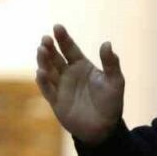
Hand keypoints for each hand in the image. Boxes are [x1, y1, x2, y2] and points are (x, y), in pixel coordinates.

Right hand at [34, 23, 124, 144]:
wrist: (104, 128)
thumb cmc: (111, 103)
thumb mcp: (115, 81)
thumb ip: (111, 63)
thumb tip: (107, 43)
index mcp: (81, 65)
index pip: (69, 48)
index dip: (63, 38)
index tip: (57, 27)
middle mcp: (68, 73)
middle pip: (55, 57)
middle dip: (49, 47)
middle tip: (45, 39)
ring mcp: (61, 87)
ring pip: (48, 70)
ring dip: (43, 61)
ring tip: (41, 51)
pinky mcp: (56, 101)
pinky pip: (48, 89)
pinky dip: (43, 81)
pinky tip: (41, 72)